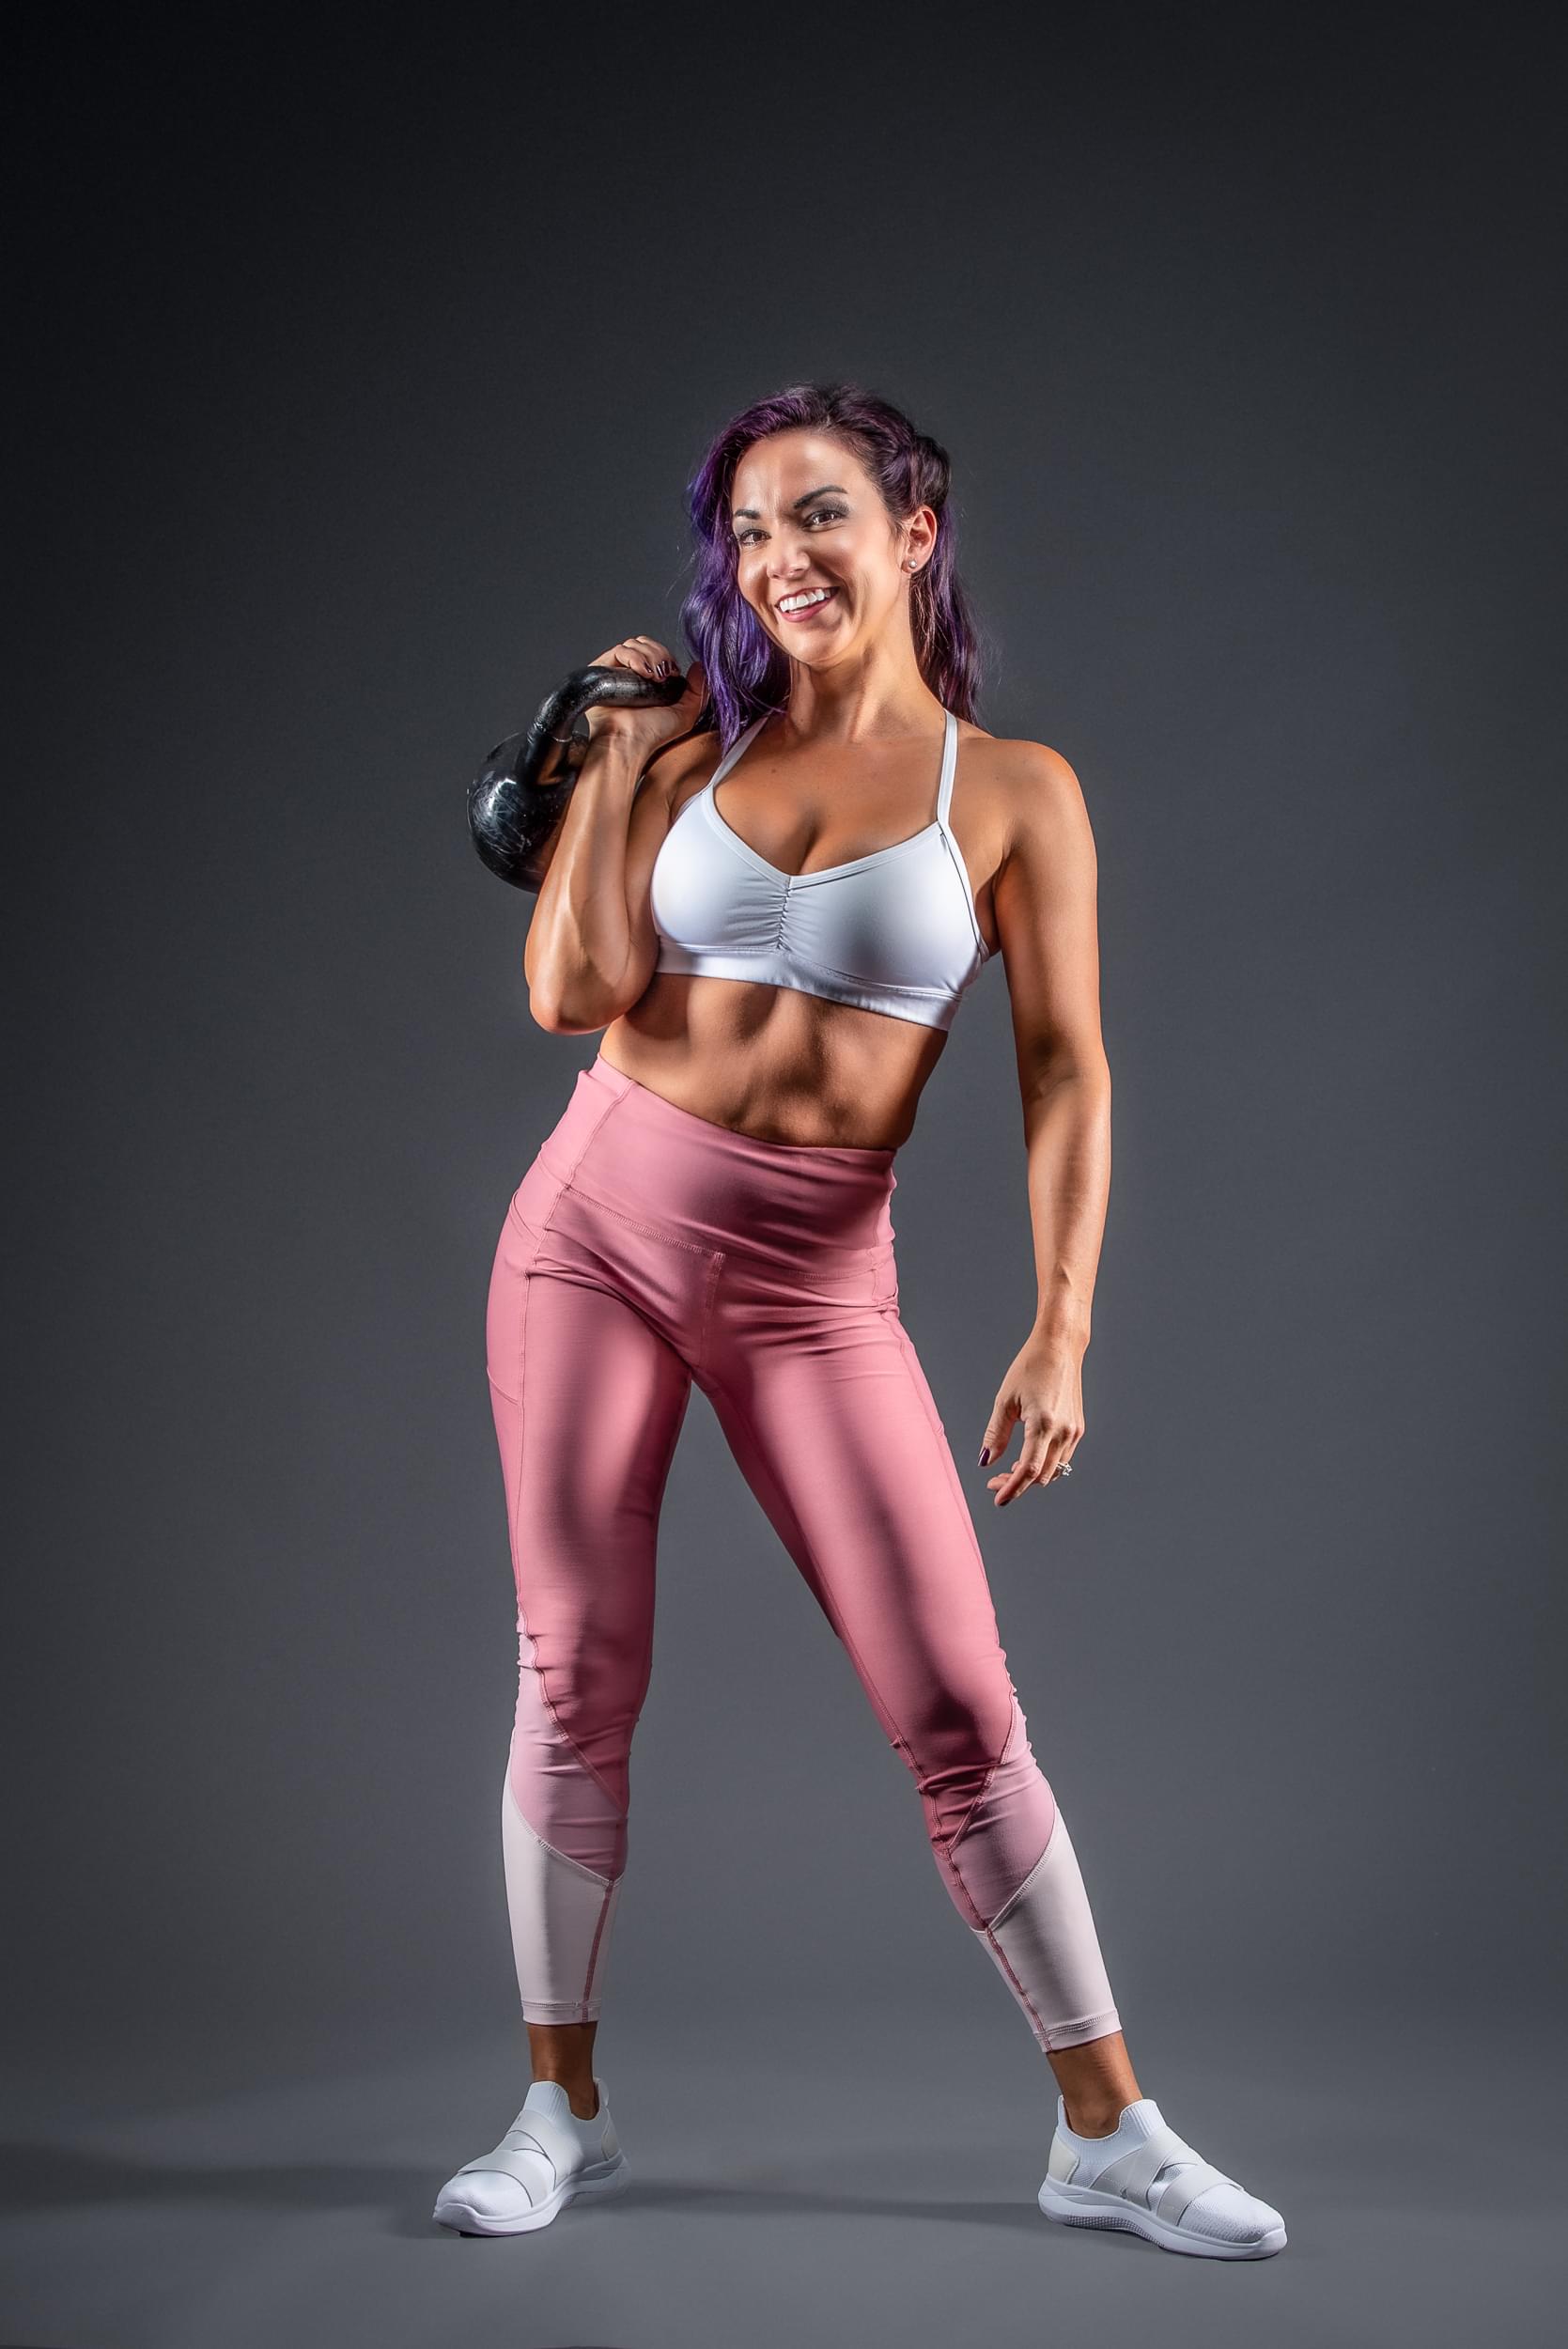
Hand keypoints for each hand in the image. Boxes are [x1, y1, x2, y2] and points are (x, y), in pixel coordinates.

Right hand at [582, 636, 705, 759]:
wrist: (629, 740)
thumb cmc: (651, 734)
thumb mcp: (685, 714)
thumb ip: (698, 691)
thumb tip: (701, 666)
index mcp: (649, 682)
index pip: (657, 652)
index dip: (666, 656)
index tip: (672, 673)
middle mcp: (632, 675)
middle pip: (645, 644)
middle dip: (658, 653)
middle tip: (662, 674)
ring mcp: (616, 671)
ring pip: (634, 644)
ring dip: (648, 655)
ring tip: (651, 677)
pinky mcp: (601, 670)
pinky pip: (619, 650)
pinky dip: (633, 657)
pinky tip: (641, 672)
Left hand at [978, 1332, 1084, 1506]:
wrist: (1060, 1348)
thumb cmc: (1030, 1367)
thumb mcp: (1005, 1400)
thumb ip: (996, 1434)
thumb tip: (986, 1460)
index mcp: (1043, 1425)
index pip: (1029, 1470)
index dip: (1012, 1488)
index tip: (998, 1498)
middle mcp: (1064, 1432)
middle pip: (1042, 1476)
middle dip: (1018, 1484)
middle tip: (995, 1482)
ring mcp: (1074, 1431)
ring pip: (1055, 1470)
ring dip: (1033, 1477)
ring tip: (1009, 1471)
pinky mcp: (1078, 1427)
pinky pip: (1063, 1457)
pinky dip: (1045, 1465)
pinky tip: (1029, 1458)